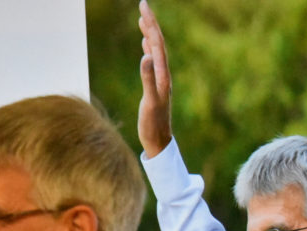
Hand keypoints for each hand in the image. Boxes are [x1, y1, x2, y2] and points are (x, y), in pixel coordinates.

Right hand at [137, 0, 172, 158]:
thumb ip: (148, 79)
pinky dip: (149, 47)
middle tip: (143, 4)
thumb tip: (146, 56)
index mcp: (163, 75)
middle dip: (151, 23)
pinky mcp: (155, 85)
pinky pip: (153, 60)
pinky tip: (145, 43)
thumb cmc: (153, 125)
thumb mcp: (150, 103)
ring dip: (150, 33)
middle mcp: (163, 74)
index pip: (158, 43)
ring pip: (156, 50)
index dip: (151, 24)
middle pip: (158, 42)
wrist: (159, 141)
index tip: (143, 7)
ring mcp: (160, 79)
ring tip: (143, 19)